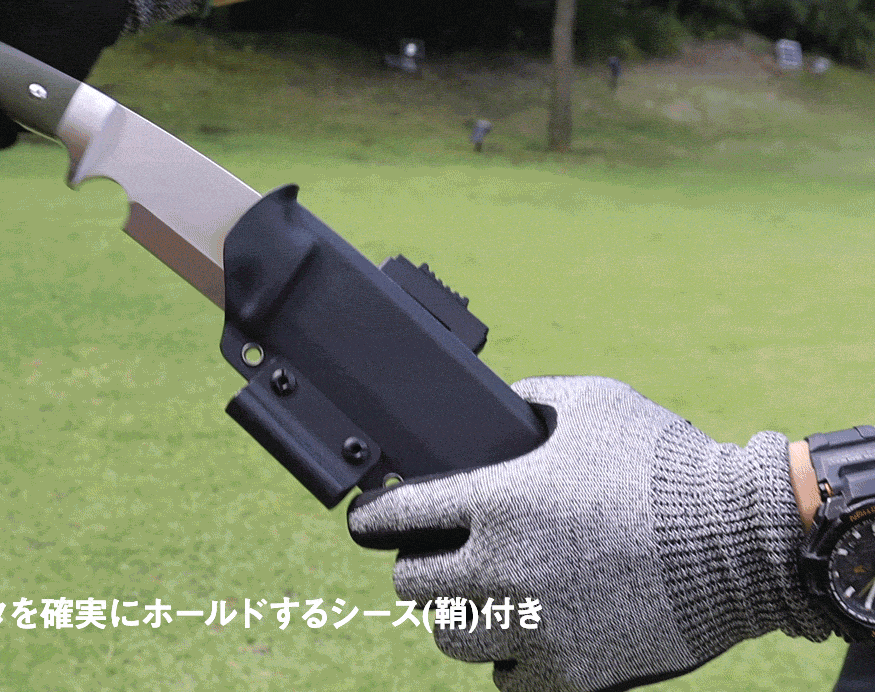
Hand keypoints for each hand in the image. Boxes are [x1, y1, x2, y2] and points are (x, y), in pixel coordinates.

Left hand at [348, 376, 832, 691]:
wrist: (742, 542)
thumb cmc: (665, 465)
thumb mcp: (593, 404)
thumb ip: (531, 401)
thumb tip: (499, 403)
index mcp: (497, 501)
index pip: (395, 517)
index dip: (371, 517)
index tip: (366, 520)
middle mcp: (502, 568)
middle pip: (409, 583)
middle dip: (415, 565)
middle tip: (434, 555)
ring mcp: (532, 625)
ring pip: (449, 636)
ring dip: (455, 615)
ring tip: (478, 597)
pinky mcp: (568, 671)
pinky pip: (502, 679)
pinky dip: (504, 659)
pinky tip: (520, 634)